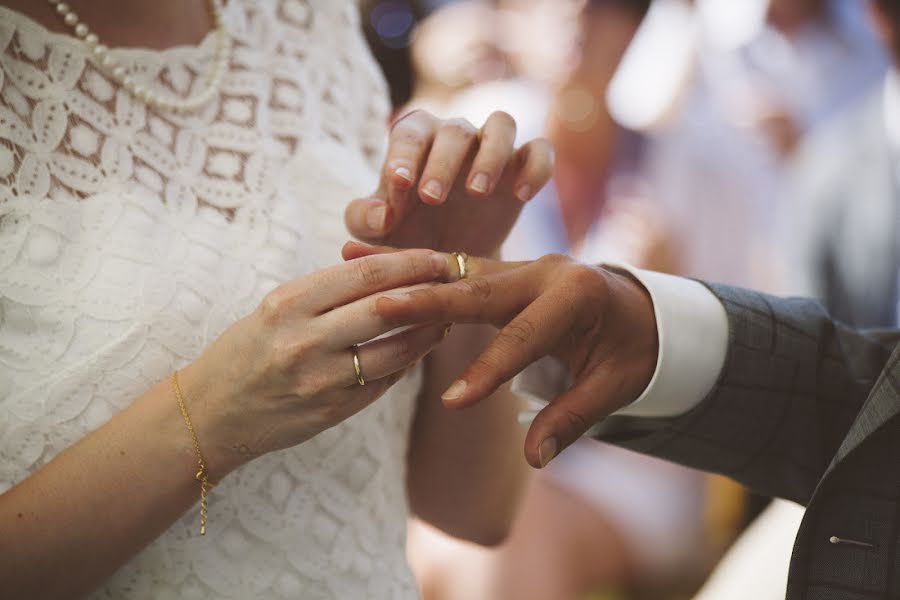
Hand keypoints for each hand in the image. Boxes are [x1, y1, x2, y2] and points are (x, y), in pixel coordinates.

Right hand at [180, 249, 454, 477]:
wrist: (212, 414)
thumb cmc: (245, 351)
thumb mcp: (274, 309)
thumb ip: (325, 293)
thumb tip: (387, 273)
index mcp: (287, 305)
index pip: (363, 275)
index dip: (407, 263)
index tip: (435, 257)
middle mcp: (303, 341)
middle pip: (385, 309)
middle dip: (427, 292)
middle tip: (453, 282)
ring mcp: (320, 381)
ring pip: (395, 351)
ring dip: (428, 332)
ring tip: (445, 317)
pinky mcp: (333, 412)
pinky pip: (383, 383)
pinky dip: (406, 363)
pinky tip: (418, 349)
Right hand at [342, 242, 658, 468]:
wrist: (642, 310)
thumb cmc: (631, 351)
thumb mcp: (616, 386)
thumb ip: (573, 418)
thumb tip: (535, 459)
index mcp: (578, 295)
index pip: (526, 337)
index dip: (490, 372)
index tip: (453, 403)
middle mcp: (545, 270)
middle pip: (478, 290)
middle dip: (427, 302)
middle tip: (379, 309)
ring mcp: (521, 264)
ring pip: (455, 268)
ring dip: (404, 269)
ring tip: (351, 257)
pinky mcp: (503, 268)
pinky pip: (453, 266)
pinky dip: (412, 265)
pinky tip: (366, 255)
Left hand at [344, 110, 553, 256]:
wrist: (448, 261)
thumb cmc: (405, 237)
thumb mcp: (375, 234)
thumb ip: (365, 220)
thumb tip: (382, 214)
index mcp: (416, 140)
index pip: (410, 133)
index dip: (404, 154)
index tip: (399, 183)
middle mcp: (456, 135)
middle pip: (455, 129)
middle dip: (443, 161)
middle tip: (432, 199)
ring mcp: (493, 148)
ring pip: (502, 124)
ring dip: (491, 154)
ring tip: (478, 191)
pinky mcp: (523, 167)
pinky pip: (540, 151)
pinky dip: (536, 166)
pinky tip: (522, 196)